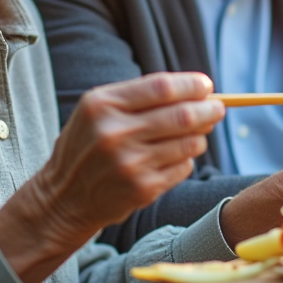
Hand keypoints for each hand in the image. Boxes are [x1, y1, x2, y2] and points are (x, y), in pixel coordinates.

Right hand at [0, 72, 223, 282]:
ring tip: (195, 134)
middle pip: (182, 115)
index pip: (162, 88)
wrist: (64, 197)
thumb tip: (197, 92)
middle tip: (218, 108)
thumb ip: (141, 95)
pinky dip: (186, 159)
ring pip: (189, 143)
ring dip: (200, 136)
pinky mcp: (142, 189)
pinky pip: (183, 167)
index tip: (206, 86)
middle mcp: (115, 134)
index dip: (192, 85)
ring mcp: (130, 164)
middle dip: (208, 110)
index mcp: (103, 105)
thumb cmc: (89, 144)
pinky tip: (173, 158)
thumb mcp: (99, 109)